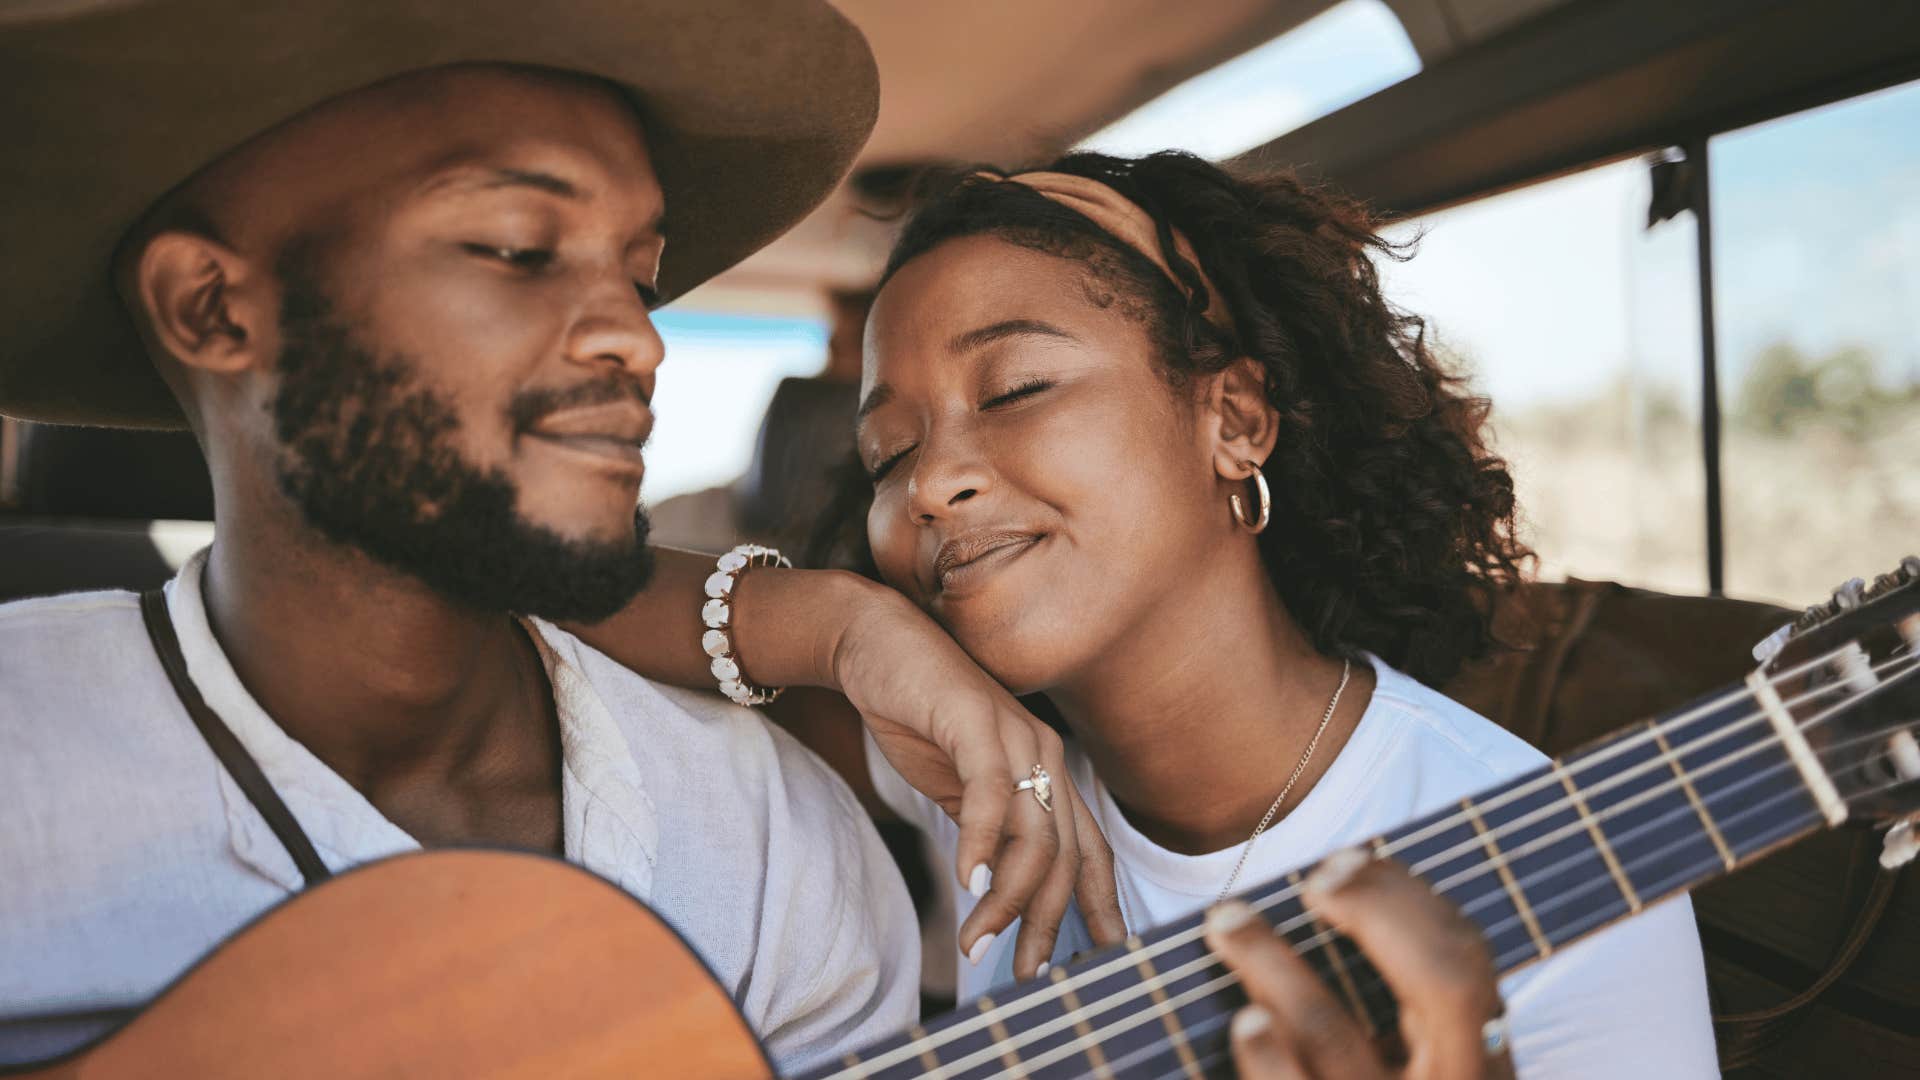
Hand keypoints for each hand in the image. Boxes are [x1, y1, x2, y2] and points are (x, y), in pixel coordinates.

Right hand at [827, 582, 1126, 976]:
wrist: (876, 643)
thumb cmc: (917, 716)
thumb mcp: (958, 789)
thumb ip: (986, 834)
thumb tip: (995, 893)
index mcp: (1047, 773)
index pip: (1090, 852)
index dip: (1102, 908)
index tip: (1103, 961)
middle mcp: (1044, 756)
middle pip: (1067, 858)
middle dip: (1048, 924)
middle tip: (1027, 975)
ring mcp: (1016, 736)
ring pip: (1035, 837)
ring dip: (1007, 899)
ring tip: (976, 941)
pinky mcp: (977, 721)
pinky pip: (992, 794)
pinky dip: (982, 844)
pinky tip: (965, 881)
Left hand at [1203, 849, 1513, 1079]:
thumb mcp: (1414, 1062)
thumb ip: (1395, 995)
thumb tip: (1340, 881)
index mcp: (1476, 1063)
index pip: (1465, 962)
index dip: (1405, 899)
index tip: (1343, 858)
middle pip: (1441, 986)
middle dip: (1378, 912)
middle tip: (1312, 878)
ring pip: (1334, 1038)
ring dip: (1278, 967)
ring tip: (1230, 924)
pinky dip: (1266, 1060)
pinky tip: (1245, 1021)